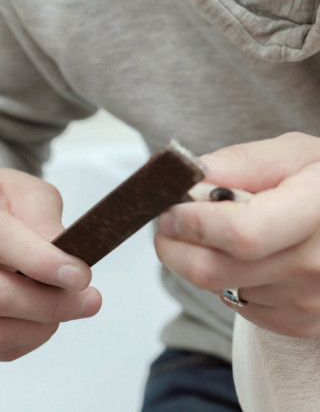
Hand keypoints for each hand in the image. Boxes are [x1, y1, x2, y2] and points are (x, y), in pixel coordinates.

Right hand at [0, 169, 100, 361]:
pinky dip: (30, 337)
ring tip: (70, 305)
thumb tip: (63, 249)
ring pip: (2, 329)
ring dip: (43, 324)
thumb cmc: (1, 205)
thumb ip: (41, 216)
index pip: (3, 243)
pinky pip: (4, 346)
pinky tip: (42, 317)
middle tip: (90, 301)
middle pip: (2, 297)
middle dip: (51, 304)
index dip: (43, 263)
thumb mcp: (22, 194)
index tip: (79, 276)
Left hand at [155, 133, 319, 337]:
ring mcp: (312, 302)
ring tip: (228, 233)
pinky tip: (259, 259)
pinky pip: (241, 305)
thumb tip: (189, 174)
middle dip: (175, 244)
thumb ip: (247, 161)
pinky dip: (233, 280)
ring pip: (222, 288)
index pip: (240, 231)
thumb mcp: (313, 154)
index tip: (171, 204)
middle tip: (171, 222)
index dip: (190, 220)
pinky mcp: (303, 326)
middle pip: (216, 268)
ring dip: (206, 260)